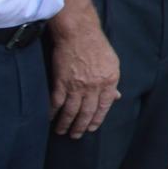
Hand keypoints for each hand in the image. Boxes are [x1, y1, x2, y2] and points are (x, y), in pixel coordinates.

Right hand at [47, 6, 121, 139]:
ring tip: (62, 131)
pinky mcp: (61, 82)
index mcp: (109, 81)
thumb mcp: (112, 63)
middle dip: (80, 126)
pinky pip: (56, 103)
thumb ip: (112, 83)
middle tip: (75, 135)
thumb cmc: (97, 46)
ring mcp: (77, 85)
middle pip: (87, 112)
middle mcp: (94, 86)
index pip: (104, 107)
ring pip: (71, 111)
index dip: (97, 120)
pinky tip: (50, 118)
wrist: (79, 33)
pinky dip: (53, 113)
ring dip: (65, 124)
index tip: (91, 129)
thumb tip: (116, 97)